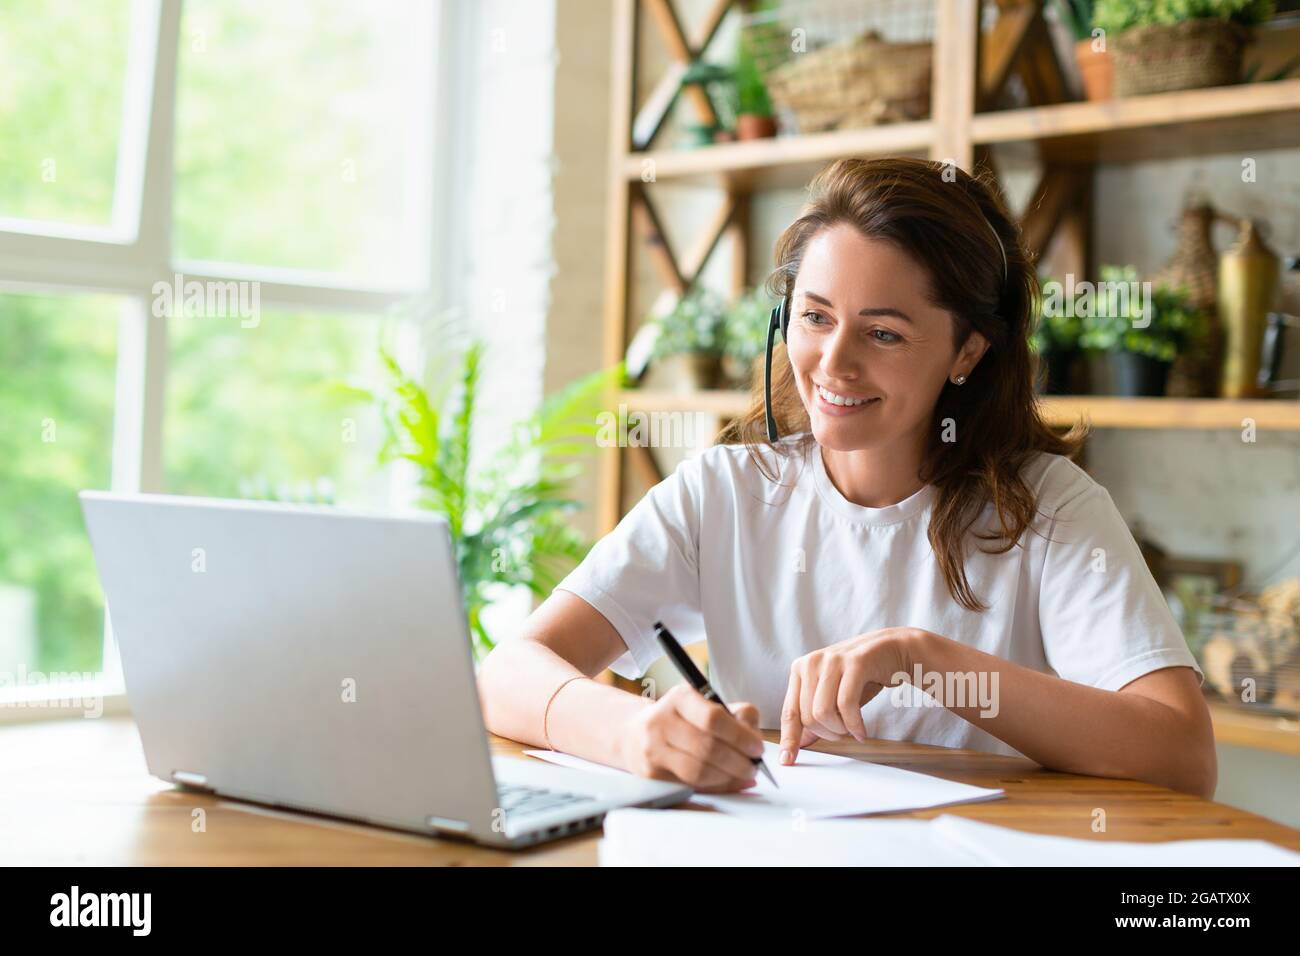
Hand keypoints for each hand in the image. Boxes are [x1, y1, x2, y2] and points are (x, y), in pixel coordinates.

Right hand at [619, 684, 764, 792]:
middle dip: (739, 761)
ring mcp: (653, 749)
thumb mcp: (704, 703)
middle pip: (708, 748)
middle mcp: (661, 721)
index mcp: (679, 698)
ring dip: (729, 777)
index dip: (740, 736)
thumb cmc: (680, 718)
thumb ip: (735, 715)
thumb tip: (754, 740)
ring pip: (699, 771)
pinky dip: (716, 787)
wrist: (635, 733)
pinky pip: (691, 785)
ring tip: (744, 775)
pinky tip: (729, 783)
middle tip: (754, 766)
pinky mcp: (651, 774)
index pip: (713, 718)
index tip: (757, 747)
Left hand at [779, 627, 919, 764]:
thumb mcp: (833, 694)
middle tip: (843, 734)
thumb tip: (800, 743)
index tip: (786, 760)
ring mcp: (832, 661)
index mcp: (800, 669)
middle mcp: (811, 663)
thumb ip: (815, 715)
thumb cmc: (862, 675)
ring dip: (840, 730)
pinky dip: (854, 725)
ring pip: (823, 712)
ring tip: (852, 730)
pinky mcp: (854, 663)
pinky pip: (846, 705)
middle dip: (827, 734)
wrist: (893, 649)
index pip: (789, 711)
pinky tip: (861, 731)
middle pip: (807, 717)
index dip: (789, 739)